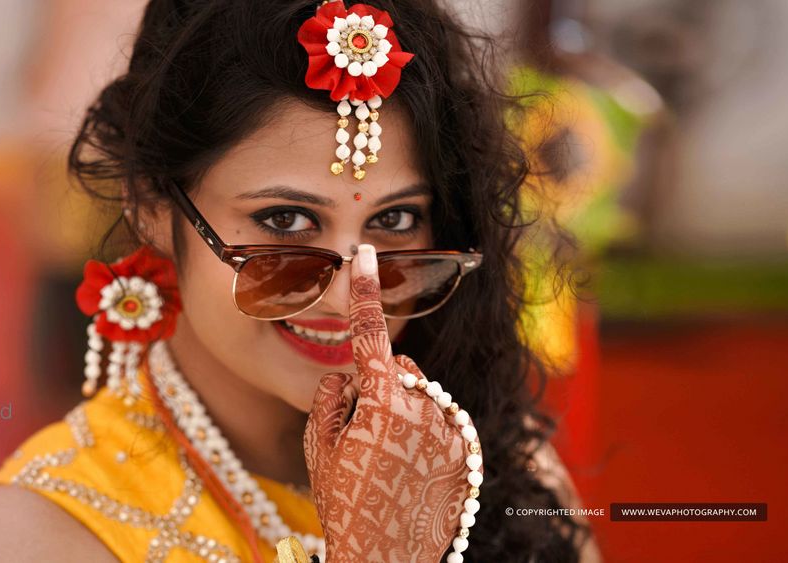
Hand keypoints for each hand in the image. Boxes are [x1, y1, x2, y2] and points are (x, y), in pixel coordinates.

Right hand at [303, 244, 476, 561]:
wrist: (386, 559)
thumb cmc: (346, 506)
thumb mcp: (318, 450)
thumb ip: (329, 398)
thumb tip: (346, 375)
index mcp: (383, 403)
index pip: (371, 335)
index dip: (364, 292)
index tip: (366, 255)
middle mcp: (425, 411)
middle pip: (401, 370)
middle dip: (381, 385)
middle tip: (362, 431)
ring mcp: (452, 433)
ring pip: (424, 396)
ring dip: (405, 410)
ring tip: (389, 458)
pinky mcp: (469, 453)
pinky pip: (444, 422)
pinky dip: (427, 433)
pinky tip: (412, 468)